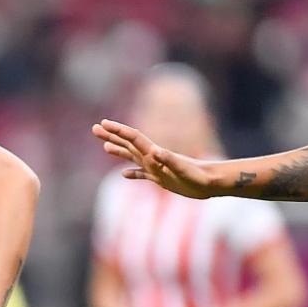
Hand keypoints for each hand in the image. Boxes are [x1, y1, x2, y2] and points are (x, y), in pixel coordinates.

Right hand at [92, 119, 220, 198]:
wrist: (212, 183)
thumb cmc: (200, 177)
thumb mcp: (184, 170)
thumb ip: (170, 160)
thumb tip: (155, 152)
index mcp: (156, 154)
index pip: (133, 138)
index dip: (118, 131)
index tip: (103, 123)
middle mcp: (154, 158)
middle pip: (128, 144)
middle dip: (112, 136)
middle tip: (95, 128)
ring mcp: (157, 168)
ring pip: (132, 157)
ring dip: (119, 151)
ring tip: (104, 146)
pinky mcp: (162, 179)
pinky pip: (142, 175)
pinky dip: (132, 173)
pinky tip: (124, 174)